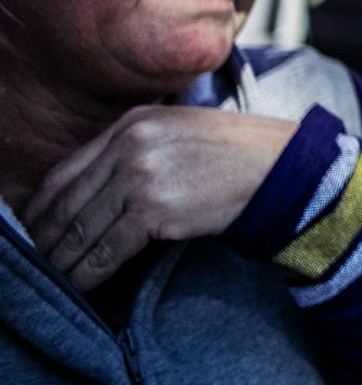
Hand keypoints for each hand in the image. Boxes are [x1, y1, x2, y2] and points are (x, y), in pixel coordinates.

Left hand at [25, 106, 296, 291]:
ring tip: (57, 277)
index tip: (35, 227)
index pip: (66, 170)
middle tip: (39, 259)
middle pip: (67, 201)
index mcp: (133, 122)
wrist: (280, 167)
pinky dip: (89, 273)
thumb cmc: (234, 154)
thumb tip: (89, 192)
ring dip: (63, 260)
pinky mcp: (156, 209)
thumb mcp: (178, 132)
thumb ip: (134, 150)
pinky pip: (107, 250)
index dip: (42, 206)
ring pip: (82, 229)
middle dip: (47, 237)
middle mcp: (131, 144)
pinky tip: (83, 284)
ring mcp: (142, 175)